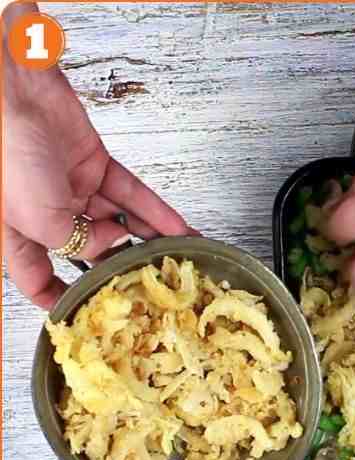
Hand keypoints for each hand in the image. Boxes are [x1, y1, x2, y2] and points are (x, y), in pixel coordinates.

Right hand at [2, 5, 191, 309]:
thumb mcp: (38, 218)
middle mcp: (42, 212)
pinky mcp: (93, 163)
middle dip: (120, 266)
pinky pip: (132, 194)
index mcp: (15, 233)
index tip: (85, 315)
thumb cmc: (5, 152)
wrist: (11, 91)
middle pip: (86, 250)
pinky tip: (181, 230)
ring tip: (178, 260)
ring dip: (148, 239)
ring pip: (116, 221)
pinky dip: (158, 213)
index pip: (36, 278)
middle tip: (153, 286)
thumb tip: (109, 245)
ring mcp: (69, 187)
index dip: (58, 298)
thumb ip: (75, 242)